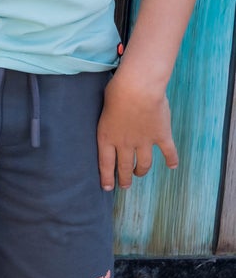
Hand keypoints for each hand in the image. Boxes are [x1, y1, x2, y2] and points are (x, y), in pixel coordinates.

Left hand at [97, 71, 178, 189]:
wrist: (137, 89)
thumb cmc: (116, 92)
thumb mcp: (103, 109)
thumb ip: (108, 120)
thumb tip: (114, 121)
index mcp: (107, 137)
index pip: (105, 164)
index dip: (107, 177)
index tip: (107, 188)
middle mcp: (125, 144)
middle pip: (124, 166)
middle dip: (124, 178)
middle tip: (125, 185)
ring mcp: (144, 142)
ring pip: (143, 164)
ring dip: (141, 171)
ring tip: (139, 173)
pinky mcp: (161, 136)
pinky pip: (168, 152)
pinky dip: (171, 160)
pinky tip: (172, 166)